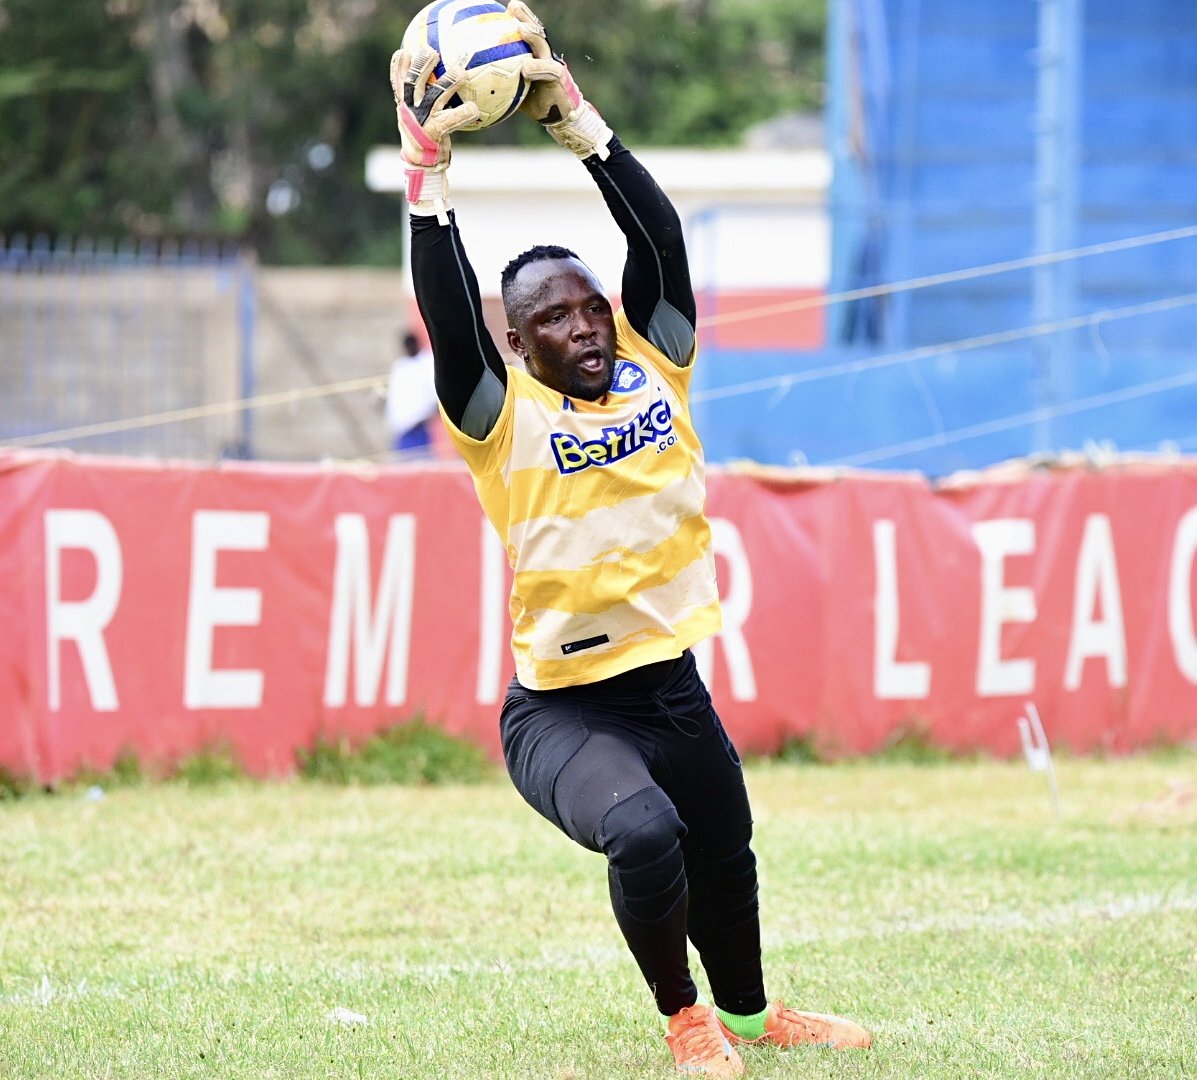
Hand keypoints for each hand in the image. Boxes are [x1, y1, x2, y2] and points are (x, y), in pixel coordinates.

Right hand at [390, 46, 479, 221]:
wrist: (424, 171)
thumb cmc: (426, 143)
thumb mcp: (420, 122)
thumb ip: (425, 104)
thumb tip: (437, 86)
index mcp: (404, 107)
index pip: (397, 82)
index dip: (398, 66)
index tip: (403, 51)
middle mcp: (410, 112)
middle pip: (412, 82)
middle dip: (421, 65)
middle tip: (432, 50)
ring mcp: (421, 122)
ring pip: (433, 97)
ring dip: (447, 83)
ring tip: (460, 72)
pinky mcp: (434, 134)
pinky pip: (451, 120)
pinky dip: (464, 113)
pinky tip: (475, 108)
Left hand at [506, 1, 611, 159]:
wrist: (560, 117)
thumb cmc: (536, 103)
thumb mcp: (515, 90)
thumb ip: (500, 82)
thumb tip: (475, 81)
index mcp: (534, 56)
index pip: (525, 34)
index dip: (516, 19)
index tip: (503, 9)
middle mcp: (544, 56)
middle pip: (535, 31)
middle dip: (525, 17)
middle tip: (513, 7)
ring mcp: (553, 65)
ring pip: (543, 46)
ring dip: (532, 36)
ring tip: (520, 29)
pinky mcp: (560, 79)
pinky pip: (549, 70)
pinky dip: (537, 68)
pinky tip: (525, 67)